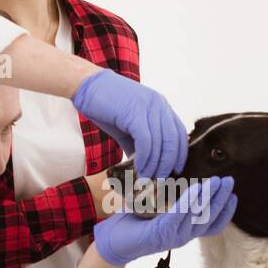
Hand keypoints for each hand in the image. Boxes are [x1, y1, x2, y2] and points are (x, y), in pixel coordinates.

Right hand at [72, 69, 187, 178]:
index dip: (180, 155)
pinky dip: (144, 158)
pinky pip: (146, 141)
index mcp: (161, 107)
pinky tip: (139, 167)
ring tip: (146, 178)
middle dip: (167, 165)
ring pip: (160, 144)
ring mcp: (148, 108)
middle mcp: (159, 106)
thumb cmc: (107, 106)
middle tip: (158, 180)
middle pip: (173, 142)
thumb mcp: (128, 128)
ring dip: (153, 166)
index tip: (174, 171)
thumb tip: (145, 166)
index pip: (180, 134)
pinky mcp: (135, 113)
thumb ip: (139, 144)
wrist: (87, 87)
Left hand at [92, 176, 236, 266]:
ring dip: (209, 197)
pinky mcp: (160, 233)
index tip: (233, 196)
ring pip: (197, 216)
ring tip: (217, 181)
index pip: (212, 225)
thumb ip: (173, 199)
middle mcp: (182, 236)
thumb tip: (184, 177)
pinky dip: (189, 202)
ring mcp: (172, 236)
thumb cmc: (136, 222)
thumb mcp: (159, 209)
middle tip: (229, 181)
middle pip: (209, 218)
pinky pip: (179, 215)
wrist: (114, 239)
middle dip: (221, 199)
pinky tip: (196, 188)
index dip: (225, 212)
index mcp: (184, 230)